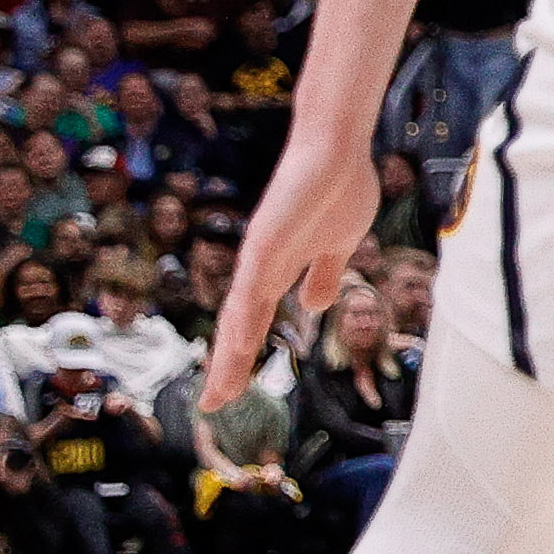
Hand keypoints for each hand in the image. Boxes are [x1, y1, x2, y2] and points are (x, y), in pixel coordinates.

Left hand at [206, 132, 378, 407]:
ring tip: (220, 388)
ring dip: (230, 353)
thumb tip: (313, 308)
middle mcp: (263, 267)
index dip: (243, 357)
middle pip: (241, 326)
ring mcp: (263, 254)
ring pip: (241, 312)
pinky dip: (245, 314)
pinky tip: (238, 340)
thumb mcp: (340, 245)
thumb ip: (325, 275)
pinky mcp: (267, 237)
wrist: (337, 147)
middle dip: (228, 368)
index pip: (256, 323)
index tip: (231, 391)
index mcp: (281, 271)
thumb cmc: (339, 186)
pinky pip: (254, 282)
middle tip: (213, 406)